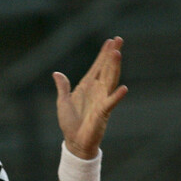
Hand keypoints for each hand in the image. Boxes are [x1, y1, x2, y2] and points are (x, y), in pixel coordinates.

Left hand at [53, 37, 127, 158]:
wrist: (74, 141)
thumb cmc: (70, 123)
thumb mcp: (63, 102)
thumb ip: (63, 87)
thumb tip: (57, 73)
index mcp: (87, 86)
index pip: (97, 67)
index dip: (103, 54)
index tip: (110, 40)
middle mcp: (97, 90)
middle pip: (106, 68)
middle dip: (112, 54)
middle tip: (119, 39)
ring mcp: (102, 100)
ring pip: (110, 80)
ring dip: (114, 67)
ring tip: (117, 53)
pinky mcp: (103, 112)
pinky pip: (111, 102)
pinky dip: (117, 96)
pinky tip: (124, 88)